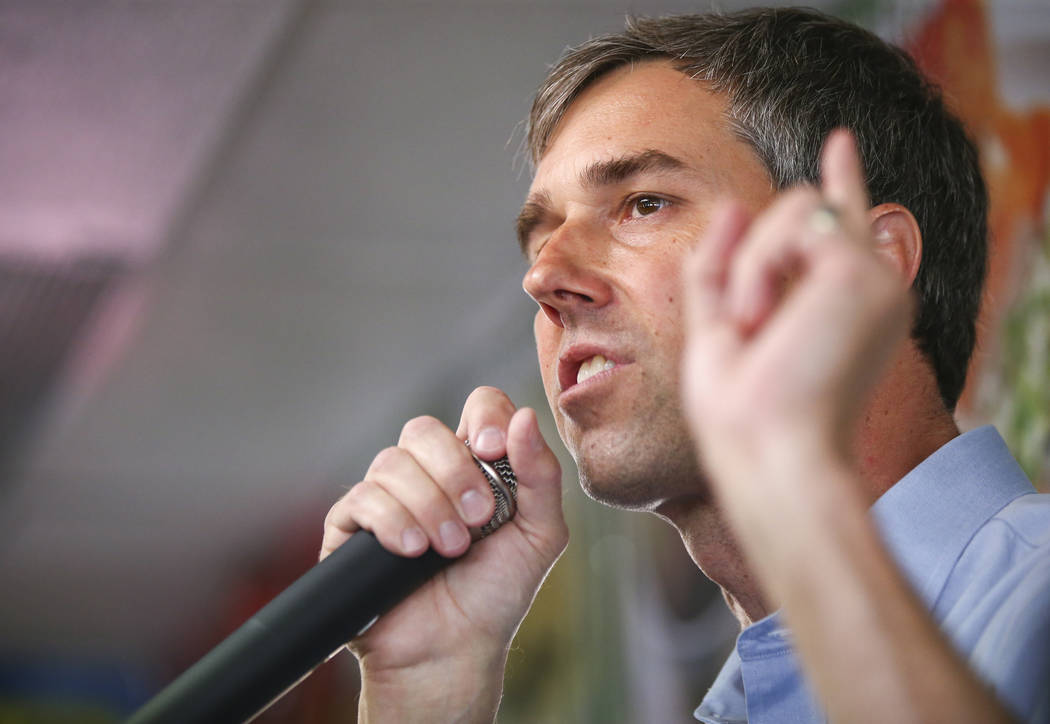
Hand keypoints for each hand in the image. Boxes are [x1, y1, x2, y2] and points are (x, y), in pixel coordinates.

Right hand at [320, 387, 566, 720]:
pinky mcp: (352, 526)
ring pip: (393, 462)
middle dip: (455, 472)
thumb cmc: (495, 595)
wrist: (452, 652)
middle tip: (478, 519)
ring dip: (428, 505)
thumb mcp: (539, 534)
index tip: (494, 451)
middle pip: (424, 428)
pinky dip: (393, 522)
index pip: (477, 407)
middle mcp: (427, 473)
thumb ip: (541, 475)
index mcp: (474, 464)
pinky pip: (363, 498)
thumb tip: (525, 416)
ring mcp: (388, 497)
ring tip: (449, 549)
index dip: (485, 417)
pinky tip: (413, 552)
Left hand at [680, 130, 911, 505]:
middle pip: (803, 208)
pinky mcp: (862, 272)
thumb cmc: (743, 416)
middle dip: (754, 258)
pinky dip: (760, 271)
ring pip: (796, 207)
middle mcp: (870, 288)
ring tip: (757, 331)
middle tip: (751, 331)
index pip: (846, 225)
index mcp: (844, 306)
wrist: (771, 456)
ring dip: (753, 268)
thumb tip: (732, 206)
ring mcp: (875, 277)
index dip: (843, 179)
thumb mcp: (717, 333)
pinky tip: (764, 318)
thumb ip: (721, 270)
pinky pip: (791, 228)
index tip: (840, 142)